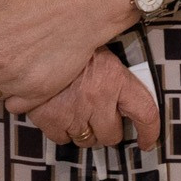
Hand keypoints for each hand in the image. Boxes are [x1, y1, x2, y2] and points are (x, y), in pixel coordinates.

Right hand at [25, 49, 160, 150]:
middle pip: (111, 136)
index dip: (149, 132)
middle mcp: (97, 98)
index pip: (145, 113)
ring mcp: (73, 111)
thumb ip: (114, 75)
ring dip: (83, 130)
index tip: (146, 141)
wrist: (31, 38)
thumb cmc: (67, 42)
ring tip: (75, 110)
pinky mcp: (50, 119)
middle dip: (106, 129)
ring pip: (86, 140)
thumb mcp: (98, 51)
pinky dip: (61, 130)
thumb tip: (126, 98)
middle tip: (97, 115)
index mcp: (114, 78)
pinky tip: (59, 112)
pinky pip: (62, 139)